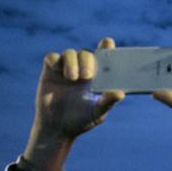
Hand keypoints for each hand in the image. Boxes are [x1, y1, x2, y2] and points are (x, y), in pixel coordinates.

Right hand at [25, 39, 124, 170]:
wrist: (57, 127)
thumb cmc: (81, 119)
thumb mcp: (97, 112)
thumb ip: (108, 101)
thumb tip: (121, 93)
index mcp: (98, 77)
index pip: (103, 57)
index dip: (106, 47)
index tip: (108, 43)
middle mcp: (83, 69)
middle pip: (86, 53)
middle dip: (88, 61)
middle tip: (88, 76)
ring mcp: (66, 69)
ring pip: (70, 53)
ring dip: (72, 62)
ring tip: (73, 78)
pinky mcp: (50, 71)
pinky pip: (52, 57)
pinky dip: (55, 60)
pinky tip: (59, 72)